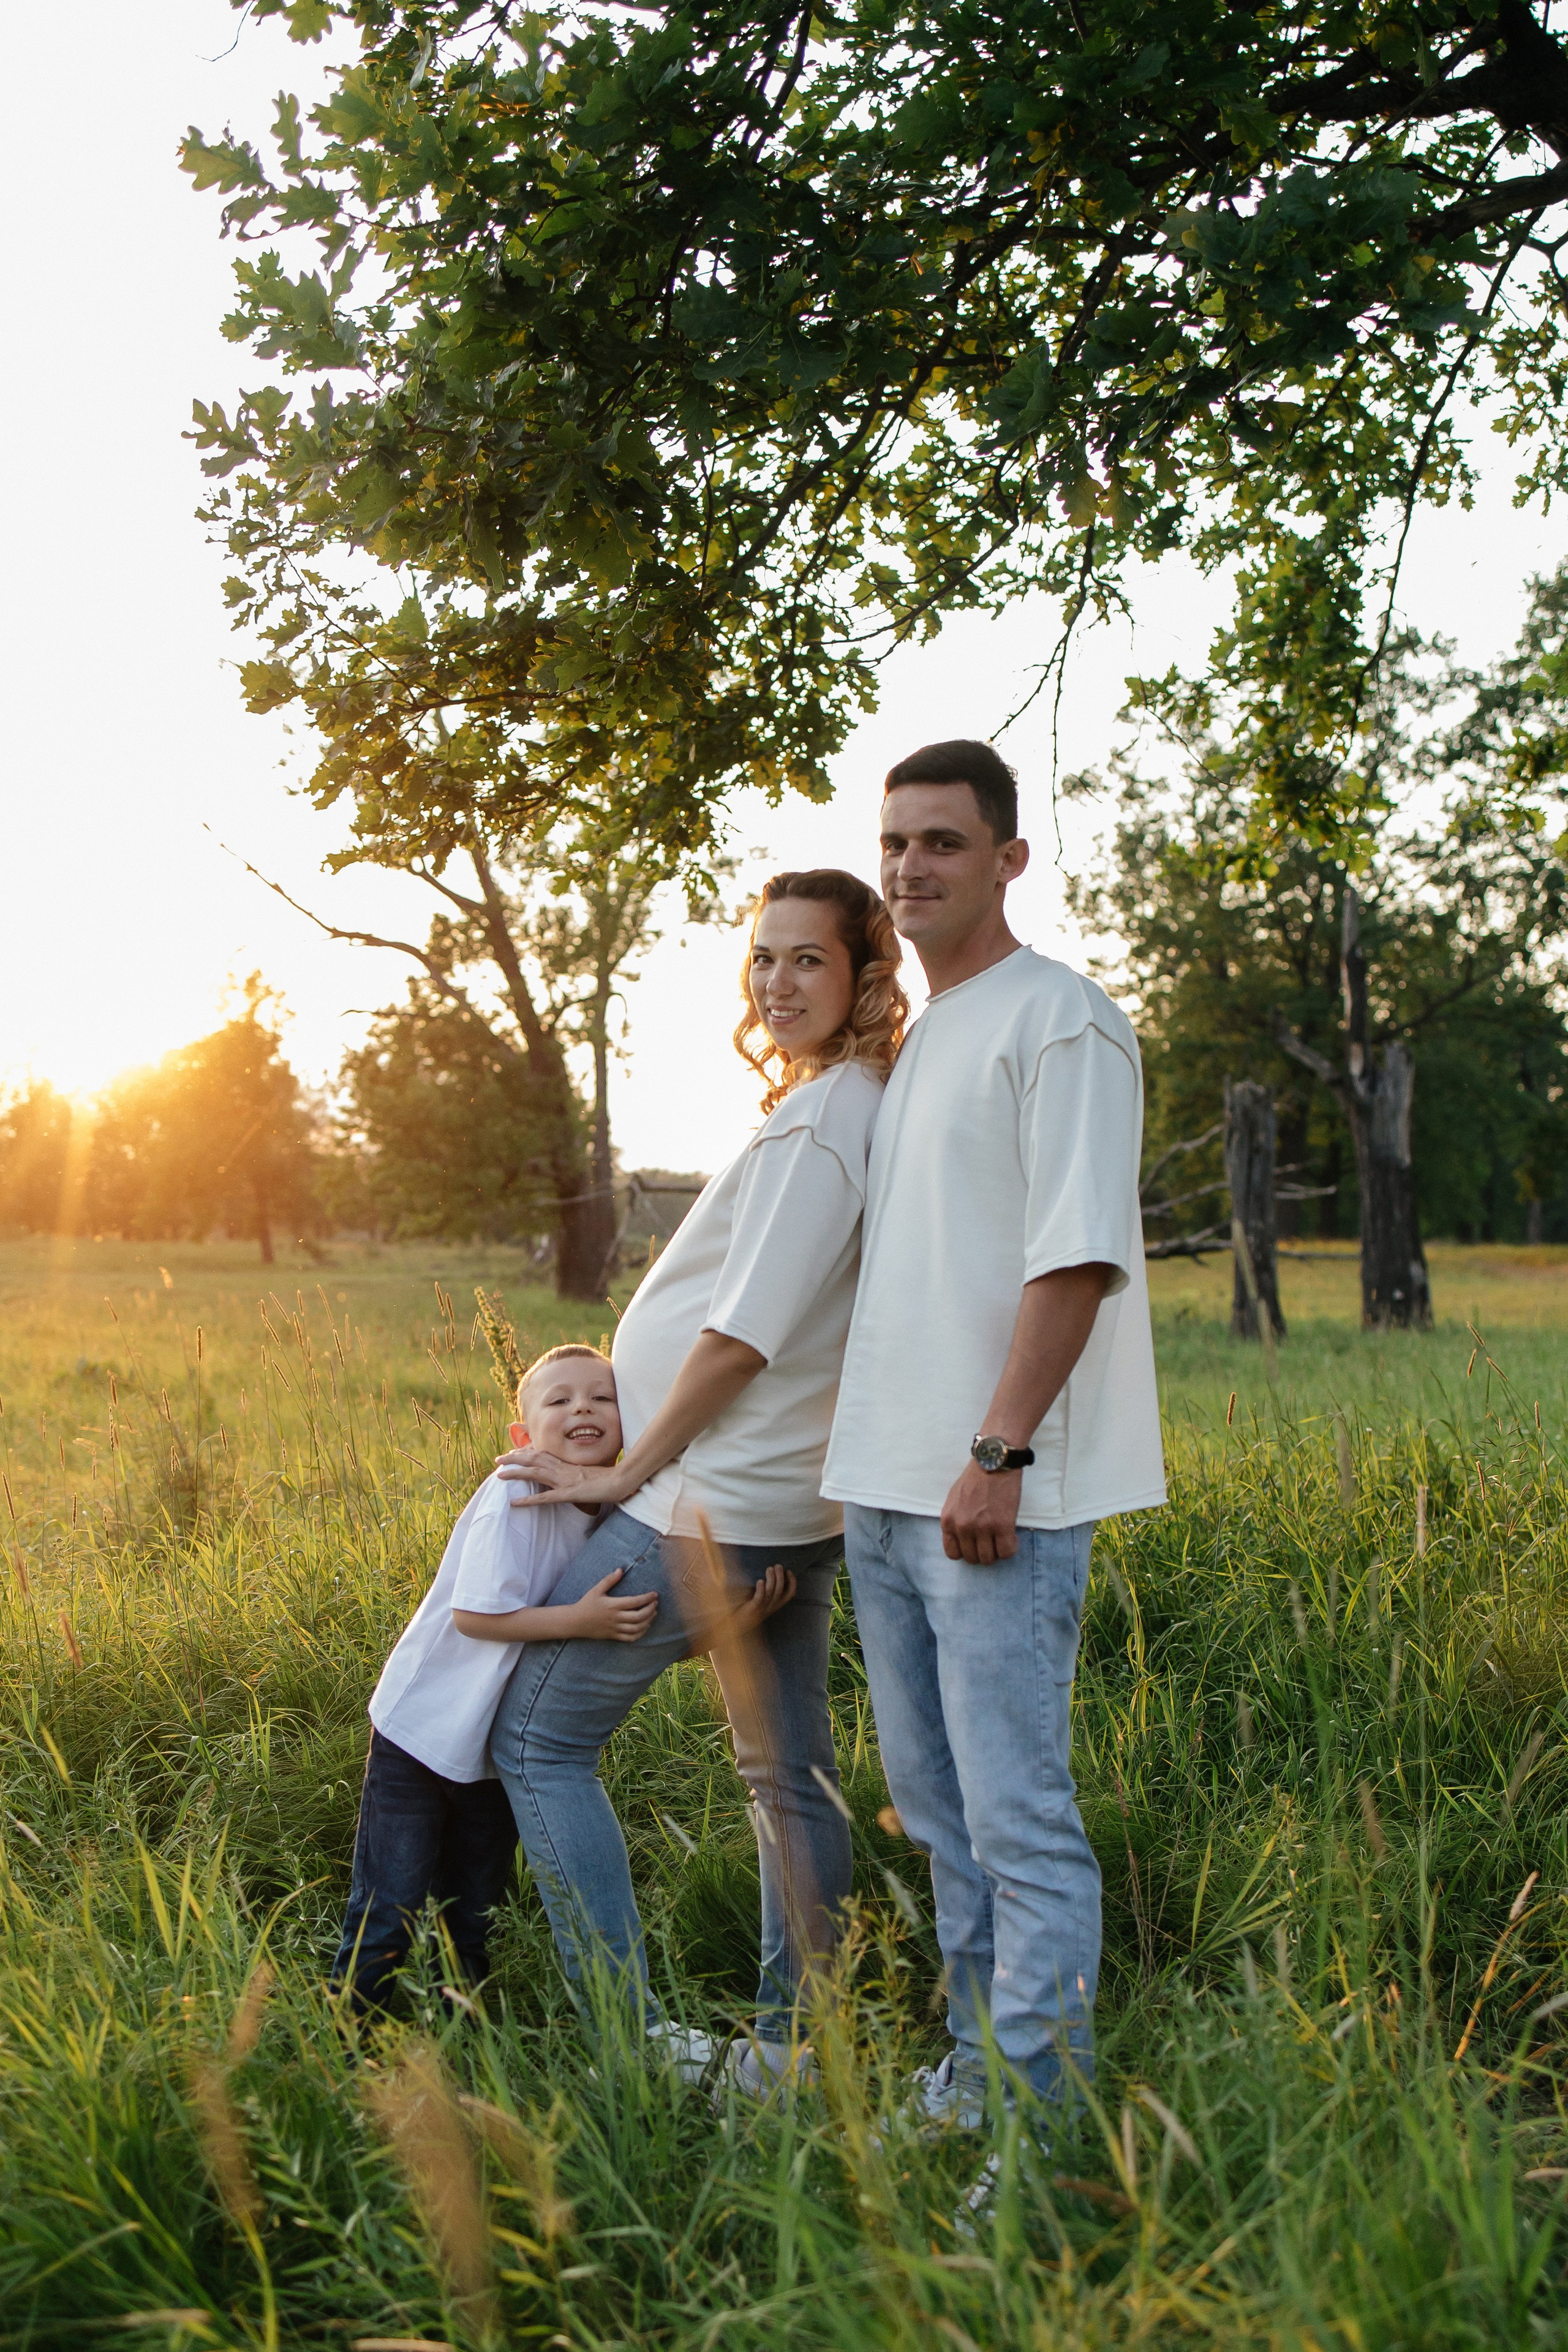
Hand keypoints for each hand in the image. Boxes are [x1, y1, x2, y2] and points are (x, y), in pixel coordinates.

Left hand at [498, 1446, 629, 1509]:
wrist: (623, 1481)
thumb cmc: (611, 1479)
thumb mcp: (592, 1474)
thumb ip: (581, 1474)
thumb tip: (576, 1476)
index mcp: (569, 1465)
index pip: (543, 1455)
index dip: (527, 1453)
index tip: (514, 1452)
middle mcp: (564, 1470)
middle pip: (534, 1460)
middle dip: (515, 1458)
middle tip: (498, 1460)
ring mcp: (565, 1481)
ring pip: (535, 1474)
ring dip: (516, 1474)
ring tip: (499, 1476)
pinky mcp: (568, 1494)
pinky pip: (545, 1497)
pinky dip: (529, 1499)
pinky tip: (515, 1502)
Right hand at [568, 1567, 658, 1642]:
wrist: (575, 1622)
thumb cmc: (586, 1604)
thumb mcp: (596, 1590)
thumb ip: (609, 1580)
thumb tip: (621, 1570)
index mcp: (613, 1605)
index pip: (635, 1602)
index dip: (647, 1598)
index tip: (655, 1594)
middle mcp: (616, 1618)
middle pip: (639, 1616)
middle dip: (650, 1610)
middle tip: (656, 1603)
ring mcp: (615, 1628)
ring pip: (636, 1628)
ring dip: (648, 1621)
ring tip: (653, 1614)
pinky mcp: (613, 1636)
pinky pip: (630, 1638)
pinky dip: (640, 1634)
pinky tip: (645, 1627)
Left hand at [717, 1561, 796, 1638]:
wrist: (737, 1625)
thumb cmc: (748, 1609)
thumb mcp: (762, 1600)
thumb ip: (767, 1590)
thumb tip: (770, 1572)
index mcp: (775, 1604)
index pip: (790, 1594)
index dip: (792, 1582)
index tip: (788, 1571)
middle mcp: (771, 1606)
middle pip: (780, 1590)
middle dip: (780, 1577)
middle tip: (777, 1566)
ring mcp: (763, 1608)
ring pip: (771, 1592)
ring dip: (772, 1579)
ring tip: (769, 1569)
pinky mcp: (753, 1609)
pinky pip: (759, 1598)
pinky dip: (761, 1589)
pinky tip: (760, 1581)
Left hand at [940, 1462, 1021, 1565]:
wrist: (994, 1462)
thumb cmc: (975, 1478)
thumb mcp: (953, 1499)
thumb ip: (954, 1520)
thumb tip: (960, 1539)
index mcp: (948, 1520)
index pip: (953, 1553)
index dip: (965, 1552)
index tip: (974, 1545)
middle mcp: (963, 1527)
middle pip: (972, 1558)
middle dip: (982, 1552)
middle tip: (990, 1541)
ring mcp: (983, 1528)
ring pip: (989, 1558)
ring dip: (996, 1552)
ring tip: (1001, 1539)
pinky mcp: (1003, 1526)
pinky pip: (1006, 1552)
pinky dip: (1010, 1548)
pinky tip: (1011, 1537)